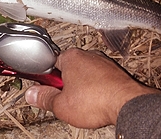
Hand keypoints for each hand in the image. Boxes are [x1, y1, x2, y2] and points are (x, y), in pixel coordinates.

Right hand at [25, 48, 160, 128]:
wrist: (127, 104)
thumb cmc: (97, 100)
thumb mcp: (61, 105)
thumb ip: (44, 98)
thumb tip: (32, 95)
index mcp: (71, 57)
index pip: (50, 64)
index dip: (46, 80)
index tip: (45, 91)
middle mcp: (88, 55)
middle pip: (68, 69)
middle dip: (65, 85)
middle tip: (64, 100)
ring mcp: (103, 63)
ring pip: (85, 75)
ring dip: (81, 88)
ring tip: (83, 104)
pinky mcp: (116, 73)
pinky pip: (100, 81)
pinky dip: (97, 90)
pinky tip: (96, 103)